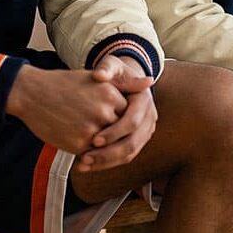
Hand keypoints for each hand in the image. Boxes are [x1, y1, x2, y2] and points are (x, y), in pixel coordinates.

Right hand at [6, 65, 127, 154]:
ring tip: (91, 140)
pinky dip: (90, 153)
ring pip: (109, 146)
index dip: (119, 119)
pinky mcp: (78, 144)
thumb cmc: (63, 85)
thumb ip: (124, 83)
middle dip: (114, 135)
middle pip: (121, 131)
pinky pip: (93, 154)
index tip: (111, 118)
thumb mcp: (94, 78)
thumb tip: (150, 81)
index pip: (128, 114)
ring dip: (104, 147)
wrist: (31, 93)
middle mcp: (104, 111)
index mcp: (109, 93)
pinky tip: (78, 144)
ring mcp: (92, 130)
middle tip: (102, 133)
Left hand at [77, 56, 157, 172]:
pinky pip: (124, 156)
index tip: (94, 140)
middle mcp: (149, 118)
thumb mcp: (111, 66)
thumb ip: (106, 68)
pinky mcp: (137, 141)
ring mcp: (145, 131)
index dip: (114, 132)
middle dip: (108, 153)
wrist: (124, 81)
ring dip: (106, 162)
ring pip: (129, 154)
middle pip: (132, 143)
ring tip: (83, 165)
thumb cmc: (114, 72)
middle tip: (86, 158)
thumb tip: (99, 75)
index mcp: (144, 100)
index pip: (132, 122)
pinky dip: (106, 163)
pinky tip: (88, 165)